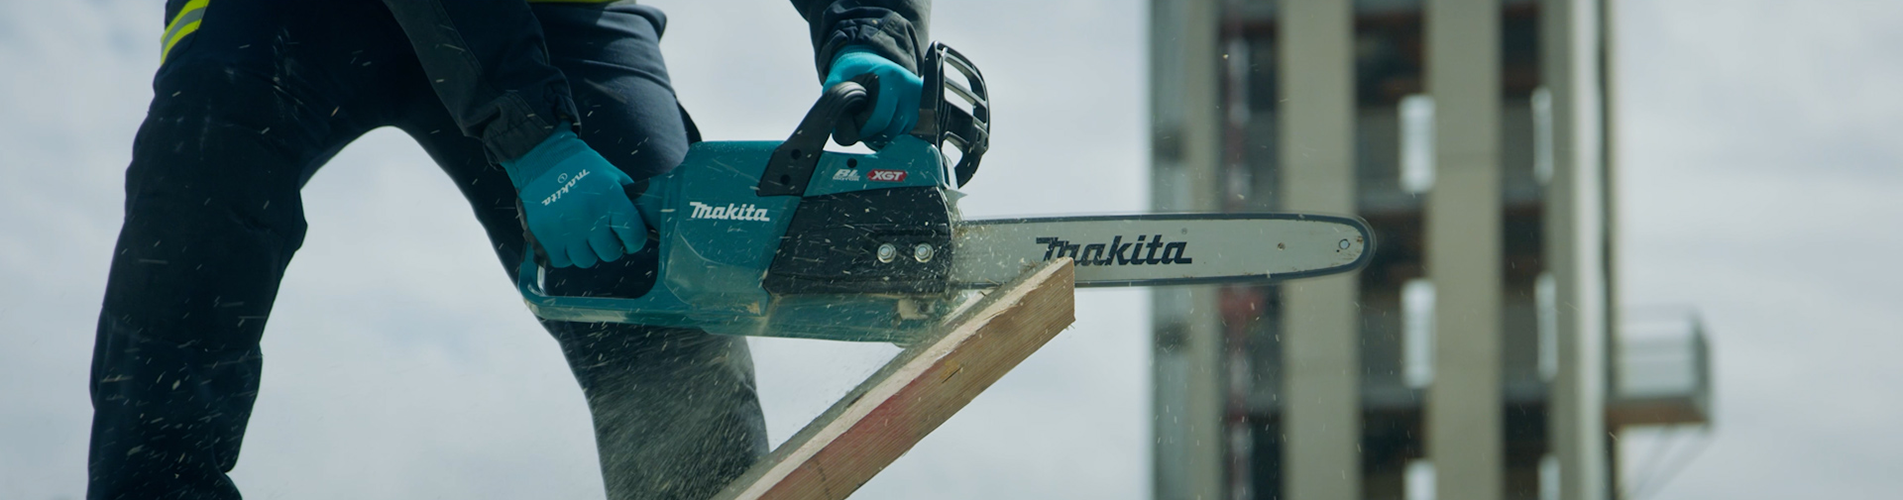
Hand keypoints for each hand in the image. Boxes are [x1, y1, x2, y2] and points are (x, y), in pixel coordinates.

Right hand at [503, 125, 646, 267]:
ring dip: (586, 250)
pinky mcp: (544, 236)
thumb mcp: (613, 176)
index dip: (634, 240)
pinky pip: (562, 260)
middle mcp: (590, 215)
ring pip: (586, 260)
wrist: (543, 157)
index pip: (634, 236)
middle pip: (611, 253)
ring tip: (580, 232)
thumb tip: (643, 225)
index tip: (629, 239)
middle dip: (609, 245)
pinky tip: (564, 236)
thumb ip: (628, 201)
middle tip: (601, 233)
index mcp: (611, 199)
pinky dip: (564, 253)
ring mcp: (566, 228)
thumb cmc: (581, 166)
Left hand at [824, 48, 922, 147]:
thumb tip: (839, 130)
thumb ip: (836, 99)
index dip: (864, 129)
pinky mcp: (923, 108)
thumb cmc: (857, 70)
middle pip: (892, 130)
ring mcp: (919, 100)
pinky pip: (908, 132)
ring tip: (871, 125)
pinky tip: (883, 125)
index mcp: (890, 78)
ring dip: (884, 136)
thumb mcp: (839, 78)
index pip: (880, 119)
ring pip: (901, 135)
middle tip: (860, 128)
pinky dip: (894, 134)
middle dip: (873, 135)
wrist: (874, 59)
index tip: (854, 128)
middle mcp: (910, 89)